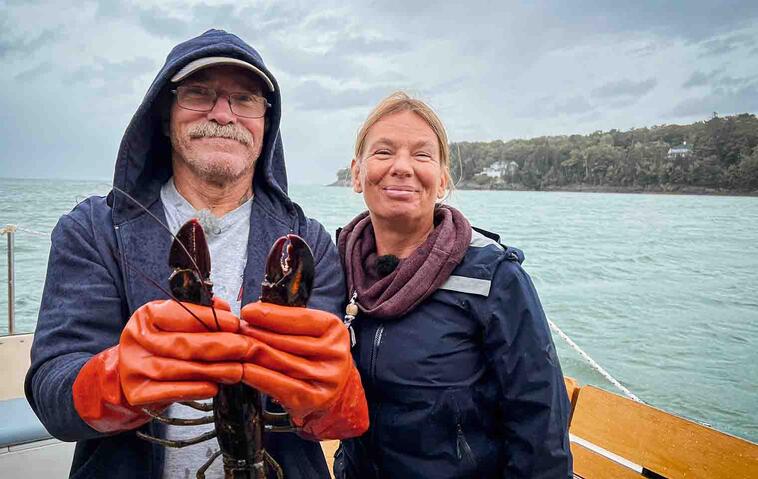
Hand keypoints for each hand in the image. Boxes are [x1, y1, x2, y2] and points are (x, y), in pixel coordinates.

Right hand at [74, 297, 250, 432]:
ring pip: (180, 368)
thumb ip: (201, 314)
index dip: (210, 319)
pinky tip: (214, 387)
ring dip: (213, 370)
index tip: (236, 324)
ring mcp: (135, 367)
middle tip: (245, 348)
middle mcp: (137, 339)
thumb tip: (225, 309)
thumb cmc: (161, 344)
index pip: (179, 314)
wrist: (127, 376)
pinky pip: (171, 391)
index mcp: (147, 315)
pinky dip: (195, 389)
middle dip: (220, 346)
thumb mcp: (174, 322)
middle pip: (182, 343)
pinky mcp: (138, 392)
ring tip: (238, 370)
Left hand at [239, 302, 353, 419]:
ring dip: (251, 352)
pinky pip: (276, 383)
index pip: (300, 318)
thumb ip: (290, 324)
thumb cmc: (318, 358)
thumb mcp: (314, 334)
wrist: (338, 395)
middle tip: (233, 330)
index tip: (248, 312)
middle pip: (285, 340)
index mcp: (334, 329)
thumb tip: (253, 315)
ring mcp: (324, 377)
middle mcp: (334, 353)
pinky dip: (254, 375)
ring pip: (278, 360)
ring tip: (233, 346)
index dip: (271, 315)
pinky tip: (240, 368)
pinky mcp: (311, 399)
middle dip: (255, 333)